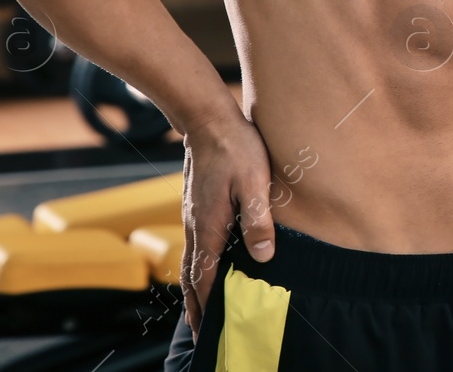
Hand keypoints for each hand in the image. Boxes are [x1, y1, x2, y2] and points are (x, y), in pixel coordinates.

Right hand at [181, 111, 275, 334]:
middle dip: (196, 305)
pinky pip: (193, 245)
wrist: (209, 119)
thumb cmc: (236, 148)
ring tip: (202, 309)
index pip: (204, 276)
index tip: (211, 329)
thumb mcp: (255, 183)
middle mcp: (196, 225)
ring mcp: (193, 215)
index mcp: (209, 225)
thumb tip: (262, 258)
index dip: (207, 304)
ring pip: (190, 261)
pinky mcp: (197, 205)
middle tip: (203, 333)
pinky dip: (196, 266)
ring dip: (195, 288)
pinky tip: (207, 267)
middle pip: (191, 275)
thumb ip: (258, 221)